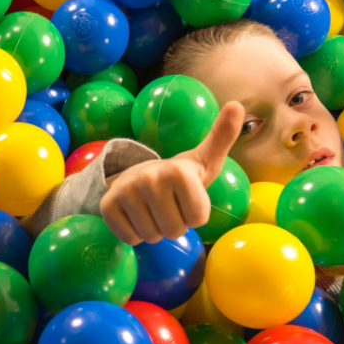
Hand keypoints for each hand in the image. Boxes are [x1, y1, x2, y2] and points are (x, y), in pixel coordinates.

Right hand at [101, 102, 244, 245]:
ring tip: (152, 210)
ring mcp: (125, 192)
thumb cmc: (179, 175)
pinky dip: (134, 234)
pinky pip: (130, 238)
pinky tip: (135, 216)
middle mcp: (149, 178)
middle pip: (174, 231)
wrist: (137, 174)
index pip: (197, 220)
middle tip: (168, 206)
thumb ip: (222, 135)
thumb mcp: (205, 158)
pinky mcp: (107, 206)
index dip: (195, 214)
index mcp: (177, 170)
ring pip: (151, 237)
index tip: (187, 198)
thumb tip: (236, 105)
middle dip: (174, 225)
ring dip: (154, 230)